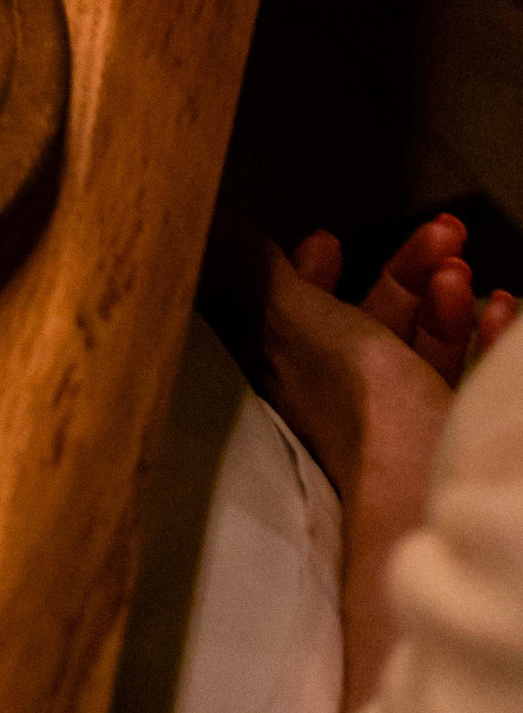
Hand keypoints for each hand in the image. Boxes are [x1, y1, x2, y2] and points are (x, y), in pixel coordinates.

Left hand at [241, 219, 475, 702]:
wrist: (424, 481)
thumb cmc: (355, 399)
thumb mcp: (292, 317)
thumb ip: (257, 275)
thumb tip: (217, 232)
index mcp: (298, 370)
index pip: (297, 314)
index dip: (310, 274)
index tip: (328, 239)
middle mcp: (348, 395)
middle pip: (373, 322)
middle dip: (405, 272)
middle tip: (442, 234)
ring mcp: (404, 417)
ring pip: (423, 344)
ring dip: (444, 298)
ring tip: (460, 270)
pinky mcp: (449, 430)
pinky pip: (467, 376)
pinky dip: (484, 337)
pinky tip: (499, 310)